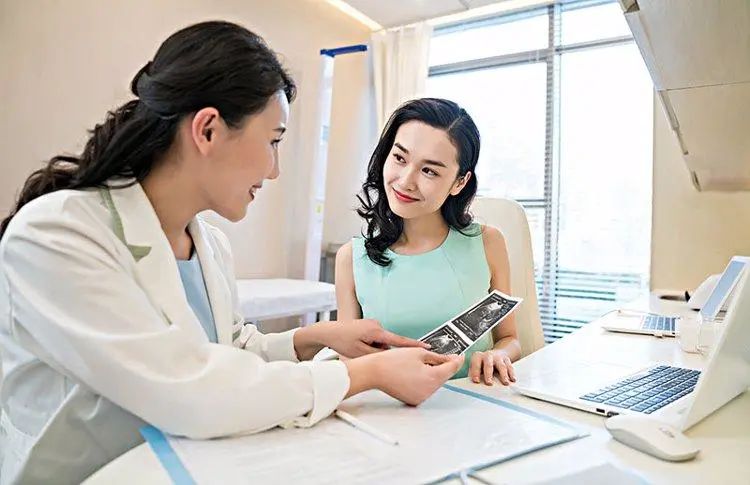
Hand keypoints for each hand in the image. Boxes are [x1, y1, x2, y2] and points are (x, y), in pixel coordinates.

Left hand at [325, 319, 428, 358]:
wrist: (328, 331)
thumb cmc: (342, 341)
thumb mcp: (361, 353)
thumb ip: (379, 356)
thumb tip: (391, 356)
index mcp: (377, 331)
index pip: (400, 340)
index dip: (414, 345)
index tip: (428, 346)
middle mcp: (377, 325)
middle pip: (387, 344)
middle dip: (380, 351)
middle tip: (363, 352)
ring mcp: (373, 324)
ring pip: (381, 343)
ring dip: (373, 348)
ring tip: (357, 348)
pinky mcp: (369, 326)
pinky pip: (375, 339)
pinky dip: (369, 344)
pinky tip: (357, 344)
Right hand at [345, 348, 463, 405]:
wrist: (374, 372)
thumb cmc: (393, 361)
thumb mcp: (419, 353)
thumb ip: (439, 357)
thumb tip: (451, 359)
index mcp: (432, 378)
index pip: (451, 369)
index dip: (457, 360)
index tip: (459, 355)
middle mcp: (428, 391)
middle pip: (443, 377)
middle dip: (443, 367)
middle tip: (439, 356)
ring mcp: (421, 398)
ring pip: (435, 383)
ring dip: (433, 374)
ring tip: (418, 364)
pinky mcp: (414, 400)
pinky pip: (425, 389)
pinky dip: (424, 381)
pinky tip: (414, 373)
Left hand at [469, 350, 515, 385]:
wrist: (496, 354)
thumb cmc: (483, 364)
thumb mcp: (476, 366)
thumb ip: (473, 373)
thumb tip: (470, 384)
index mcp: (478, 357)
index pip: (475, 363)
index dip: (475, 372)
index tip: (476, 381)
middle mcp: (488, 355)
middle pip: (488, 364)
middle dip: (488, 374)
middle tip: (489, 383)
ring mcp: (498, 357)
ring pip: (501, 366)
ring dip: (503, 375)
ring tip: (505, 383)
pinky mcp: (507, 360)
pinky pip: (510, 367)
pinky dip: (512, 374)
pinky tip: (513, 380)